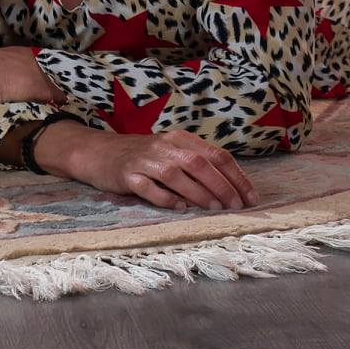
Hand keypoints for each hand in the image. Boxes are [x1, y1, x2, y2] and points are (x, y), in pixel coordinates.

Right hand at [48, 125, 257, 210]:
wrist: (98, 152)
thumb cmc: (143, 157)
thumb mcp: (171, 152)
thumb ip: (197, 165)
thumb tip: (231, 190)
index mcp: (180, 139)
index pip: (216, 155)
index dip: (237, 177)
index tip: (251, 198)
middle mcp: (163, 146)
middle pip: (199, 164)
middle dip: (222, 187)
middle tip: (235, 207)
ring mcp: (144, 160)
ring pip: (176, 175)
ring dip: (198, 194)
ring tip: (214, 209)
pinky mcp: (127, 175)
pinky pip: (149, 188)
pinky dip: (166, 199)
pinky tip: (178, 208)